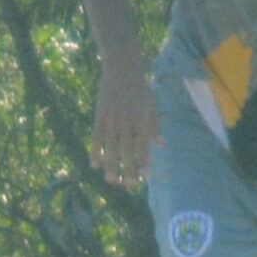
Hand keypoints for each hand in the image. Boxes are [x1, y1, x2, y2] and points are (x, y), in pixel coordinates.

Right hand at [91, 60, 158, 188]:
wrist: (122, 71)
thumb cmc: (141, 90)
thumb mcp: (152, 106)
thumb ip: (155, 126)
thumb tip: (161, 144)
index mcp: (142, 120)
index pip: (143, 145)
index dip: (144, 161)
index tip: (144, 176)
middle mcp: (127, 121)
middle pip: (127, 149)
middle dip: (128, 168)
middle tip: (128, 185)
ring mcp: (112, 119)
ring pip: (110, 146)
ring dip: (110, 164)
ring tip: (111, 180)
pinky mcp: (100, 116)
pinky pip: (96, 137)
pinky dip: (95, 151)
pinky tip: (94, 164)